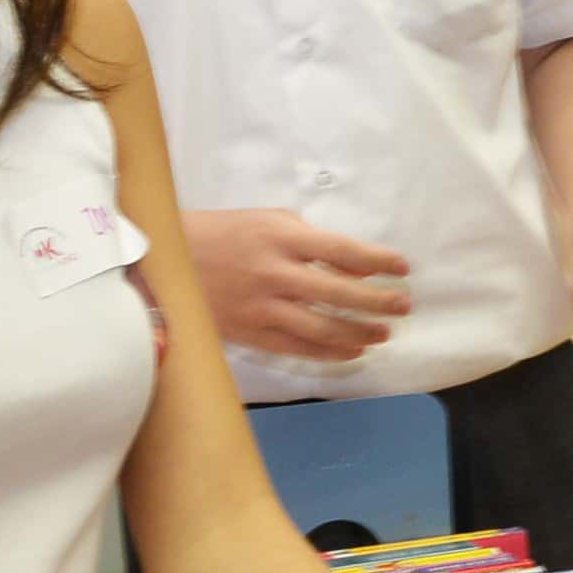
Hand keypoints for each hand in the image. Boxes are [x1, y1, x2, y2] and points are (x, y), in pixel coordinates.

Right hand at [188, 205, 415, 364]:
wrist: (168, 260)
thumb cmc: (224, 233)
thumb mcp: (268, 220)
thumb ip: (309, 240)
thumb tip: (352, 264)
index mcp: (281, 238)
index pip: (343, 251)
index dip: (378, 261)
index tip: (402, 267)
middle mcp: (275, 274)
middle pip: (339, 293)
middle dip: (379, 302)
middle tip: (403, 306)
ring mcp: (262, 307)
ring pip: (322, 327)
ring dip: (360, 332)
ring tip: (384, 333)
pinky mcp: (250, 333)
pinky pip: (298, 348)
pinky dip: (330, 352)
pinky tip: (352, 350)